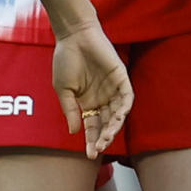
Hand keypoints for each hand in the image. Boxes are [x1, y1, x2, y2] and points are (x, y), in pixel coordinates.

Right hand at [51, 22, 131, 157]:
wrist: (73, 36)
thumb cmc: (65, 59)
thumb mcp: (63, 89)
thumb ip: (69, 111)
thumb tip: (75, 132)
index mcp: (88, 102)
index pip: (93, 126)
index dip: (91, 140)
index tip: (88, 154)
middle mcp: (102, 98)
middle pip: (106, 123)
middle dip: (103, 137)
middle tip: (98, 148)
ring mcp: (112, 88)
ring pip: (118, 113)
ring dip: (114, 127)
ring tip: (107, 137)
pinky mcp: (121, 77)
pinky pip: (127, 96)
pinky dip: (125, 108)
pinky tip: (118, 118)